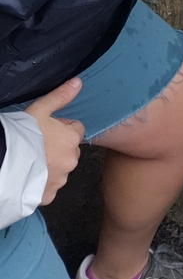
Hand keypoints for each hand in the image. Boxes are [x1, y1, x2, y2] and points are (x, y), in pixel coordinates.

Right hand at [25, 77, 83, 205]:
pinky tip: (30, 175)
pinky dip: (43, 182)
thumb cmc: (22, 135)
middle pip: (70, 150)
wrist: (4, 165)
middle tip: (38, 145)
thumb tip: (78, 82)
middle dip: (59, 147)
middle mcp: (71, 161)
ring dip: (52, 165)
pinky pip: (50, 186)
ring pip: (61, 169)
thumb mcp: (40, 109)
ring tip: (32, 160)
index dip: (62, 127)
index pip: (76, 129)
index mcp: (71, 139)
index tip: (47, 129)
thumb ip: (61, 96)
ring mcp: (60, 180)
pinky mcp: (49, 196)